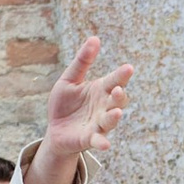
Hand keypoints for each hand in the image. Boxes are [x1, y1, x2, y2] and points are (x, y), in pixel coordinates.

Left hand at [25, 35, 133, 183]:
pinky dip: (102, 142)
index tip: (128, 68)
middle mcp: (104, 107)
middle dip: (119, 96)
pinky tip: (106, 145)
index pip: (115, 80)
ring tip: (116, 112)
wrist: (55, 129)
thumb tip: (95, 38)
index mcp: (101, 90)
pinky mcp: (89, 139)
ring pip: (110, 120)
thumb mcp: (70, 79)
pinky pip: (98, 140)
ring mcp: (98, 124)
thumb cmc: (65, 104)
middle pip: (117, 100)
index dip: (122, 75)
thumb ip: (82, 61)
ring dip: (114, 117)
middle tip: (118, 89)